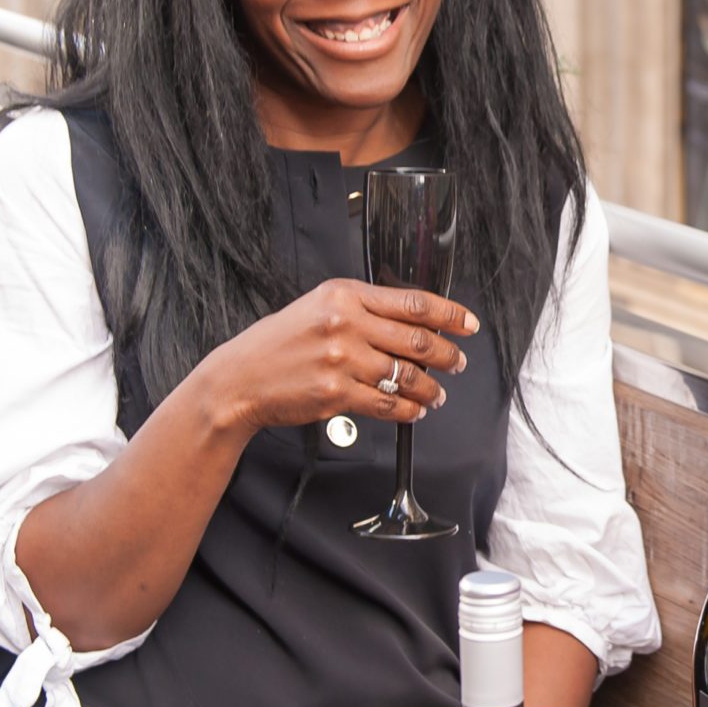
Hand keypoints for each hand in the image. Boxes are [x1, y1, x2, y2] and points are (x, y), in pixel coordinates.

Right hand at [193, 278, 476, 435]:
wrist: (240, 379)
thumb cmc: (278, 344)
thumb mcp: (319, 308)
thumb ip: (362, 309)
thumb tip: (412, 322)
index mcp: (344, 295)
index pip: (412, 302)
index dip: (449, 314)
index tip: (468, 324)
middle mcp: (345, 324)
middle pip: (417, 340)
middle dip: (447, 354)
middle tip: (458, 362)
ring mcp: (341, 360)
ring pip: (406, 376)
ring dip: (430, 388)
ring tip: (437, 394)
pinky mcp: (336, 394)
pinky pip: (387, 404)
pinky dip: (408, 411)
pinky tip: (414, 411)